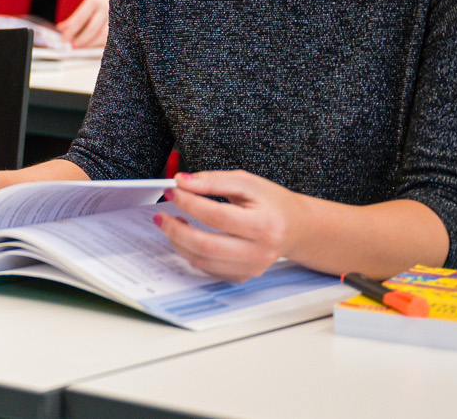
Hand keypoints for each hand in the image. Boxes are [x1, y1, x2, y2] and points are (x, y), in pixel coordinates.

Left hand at [56, 0, 112, 48]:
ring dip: (90, 44)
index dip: (70, 32)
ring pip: (102, 36)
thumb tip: (60, 28)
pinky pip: (111, 38)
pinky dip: (100, 43)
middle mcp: (107, 8)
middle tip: (72, 44)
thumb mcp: (89, 0)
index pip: (79, 19)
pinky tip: (93, 43)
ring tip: (81, 45)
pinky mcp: (124, 25)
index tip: (63, 39)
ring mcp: (117, 16)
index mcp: (95, 0)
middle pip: (91, 30)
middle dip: (80, 40)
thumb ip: (76, 16)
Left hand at [155, 170, 309, 281]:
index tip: (172, 191)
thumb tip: (182, 181)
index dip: (189, 203)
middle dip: (176, 229)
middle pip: (207, 246)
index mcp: (264, 225)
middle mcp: (260, 251)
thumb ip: (213, 180)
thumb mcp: (247, 182)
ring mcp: (252, 268)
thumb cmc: (271, 202)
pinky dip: (191, 253)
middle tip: (161, 215)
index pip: (217, 216)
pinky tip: (187, 236)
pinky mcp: (243, 275)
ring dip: (179, 242)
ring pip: (203, 261)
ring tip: (172, 222)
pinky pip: (208, 269)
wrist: (295, 227)